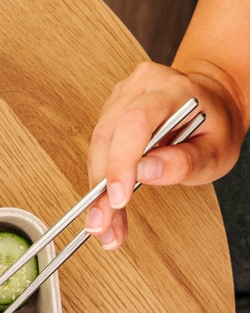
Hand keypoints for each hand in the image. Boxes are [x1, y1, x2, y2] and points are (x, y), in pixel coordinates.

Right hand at [85, 61, 245, 249]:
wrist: (210, 106)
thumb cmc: (214, 127)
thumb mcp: (217, 151)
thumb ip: (185, 162)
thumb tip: (145, 173)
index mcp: (172, 90)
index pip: (136, 123)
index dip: (121, 163)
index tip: (118, 199)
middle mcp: (142, 88)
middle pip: (107, 137)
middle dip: (102, 188)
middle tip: (103, 225)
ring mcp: (121, 98)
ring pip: (96, 147)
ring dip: (97, 191)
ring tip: (105, 223)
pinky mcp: (109, 113)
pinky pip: (96, 150)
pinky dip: (99, 182)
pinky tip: (105, 205)